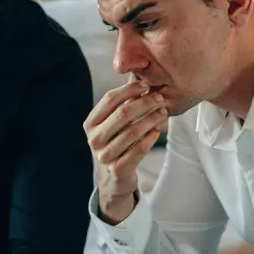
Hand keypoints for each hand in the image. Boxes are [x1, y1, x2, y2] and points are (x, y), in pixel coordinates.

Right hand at [85, 79, 167, 224]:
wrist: (112, 179)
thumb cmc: (115, 144)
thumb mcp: (112, 124)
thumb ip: (122, 103)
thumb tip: (139, 74)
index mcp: (90, 123)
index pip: (110, 99)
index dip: (130, 90)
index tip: (146, 85)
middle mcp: (94, 139)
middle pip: (122, 114)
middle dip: (144, 103)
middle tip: (160, 99)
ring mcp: (104, 156)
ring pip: (133, 132)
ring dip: (151, 119)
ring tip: (163, 113)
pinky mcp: (118, 169)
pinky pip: (138, 150)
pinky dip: (150, 138)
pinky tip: (157, 130)